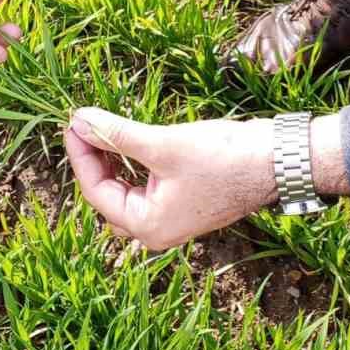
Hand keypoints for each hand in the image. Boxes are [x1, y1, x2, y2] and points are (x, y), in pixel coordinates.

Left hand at [65, 107, 277, 250]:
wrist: (276, 160)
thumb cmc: (223, 158)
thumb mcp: (162, 144)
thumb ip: (117, 134)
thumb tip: (80, 120)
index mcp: (148, 226)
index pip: (96, 191)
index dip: (81, 153)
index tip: (74, 121)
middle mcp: (156, 229)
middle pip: (106, 194)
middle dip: (93, 158)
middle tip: (83, 123)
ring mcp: (171, 216)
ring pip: (124, 189)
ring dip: (111, 159)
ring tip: (101, 127)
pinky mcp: (182, 199)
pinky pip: (144, 185)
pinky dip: (132, 162)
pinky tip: (127, 138)